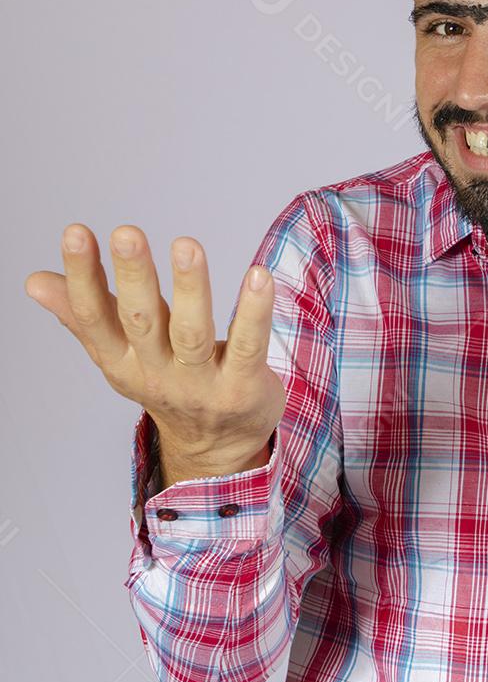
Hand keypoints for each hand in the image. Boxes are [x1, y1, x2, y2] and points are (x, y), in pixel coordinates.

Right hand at [24, 223, 285, 465]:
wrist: (215, 449)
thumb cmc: (167, 384)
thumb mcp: (120, 356)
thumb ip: (82, 315)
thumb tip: (34, 280)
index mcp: (121, 362)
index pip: (95, 317)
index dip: (83, 276)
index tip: (76, 232)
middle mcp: (157, 373)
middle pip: (141, 322)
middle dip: (134, 276)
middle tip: (126, 232)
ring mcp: (201, 384)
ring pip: (192, 333)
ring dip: (190, 288)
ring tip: (186, 245)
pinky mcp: (242, 388)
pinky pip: (247, 347)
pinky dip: (254, 313)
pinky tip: (258, 276)